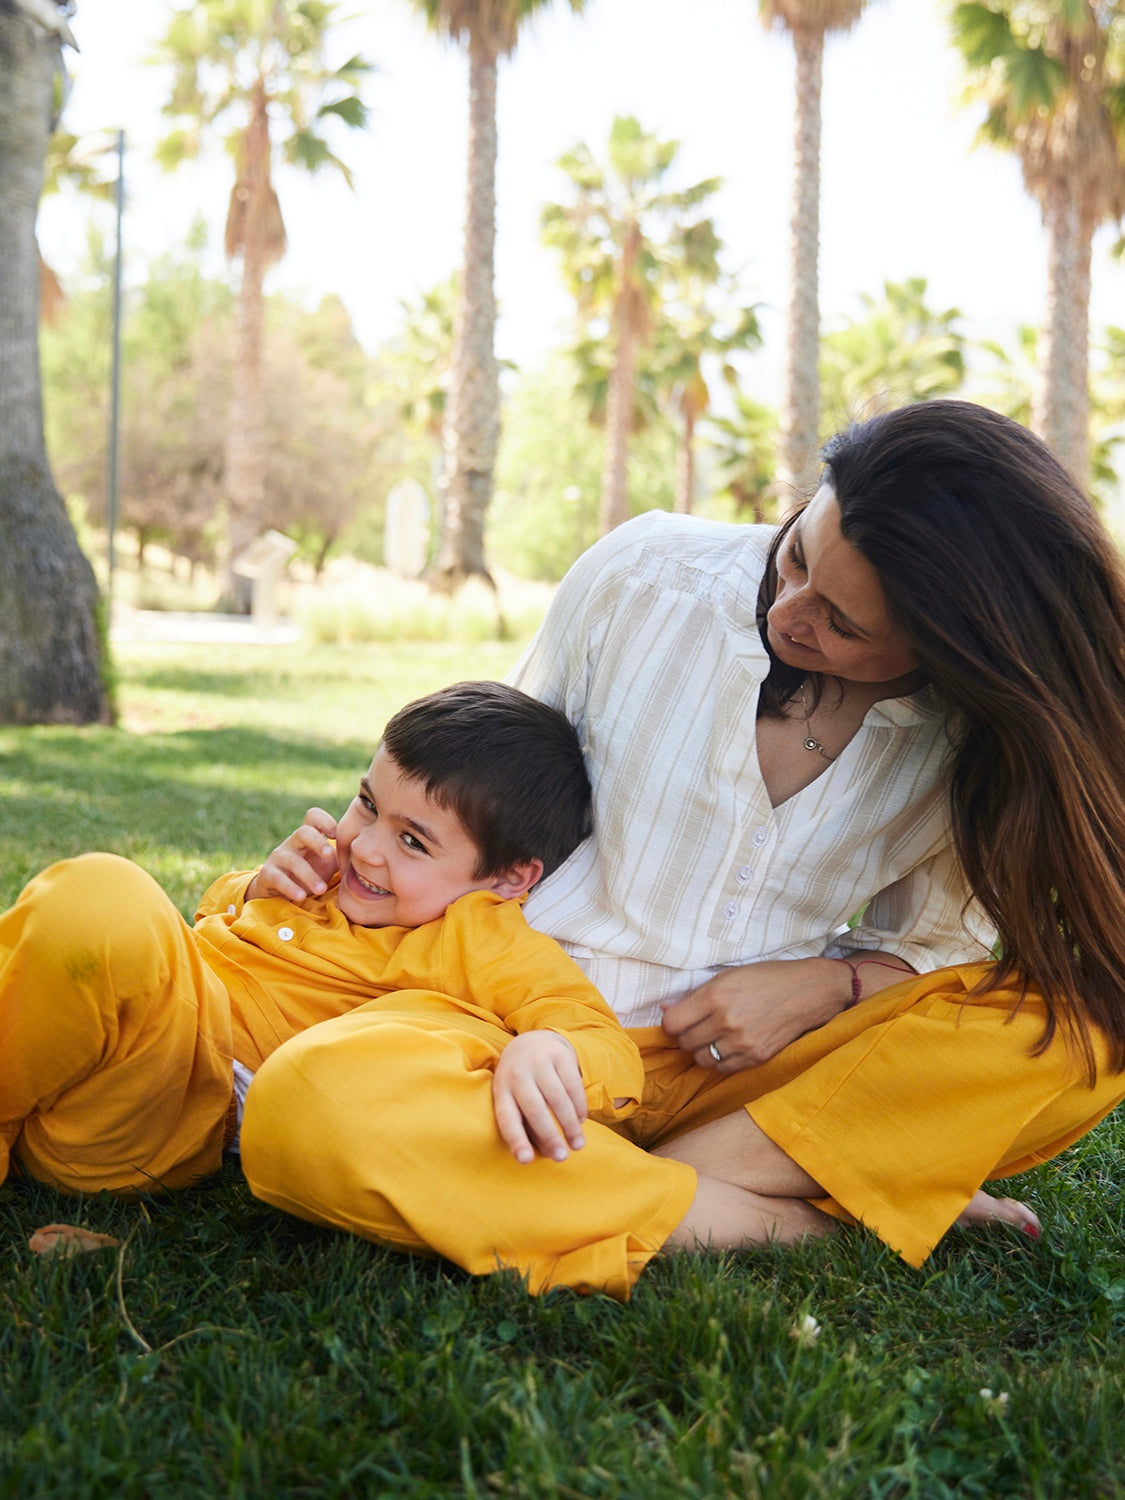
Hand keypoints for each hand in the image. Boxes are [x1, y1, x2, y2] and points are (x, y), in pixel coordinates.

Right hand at [246, 807, 339, 903]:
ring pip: (292, 860)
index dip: (324, 821)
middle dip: (317, 843)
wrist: (282, 891)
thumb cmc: (312, 872)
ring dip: (308, 875)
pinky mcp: (268, 874)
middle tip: (330, 856)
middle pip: (303, 832)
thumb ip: (346, 856)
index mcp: (309, 836)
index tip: (336, 834)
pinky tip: (301, 896)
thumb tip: (377, 855)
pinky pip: (277, 877)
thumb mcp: (329, 863)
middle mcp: (293, 843)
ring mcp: (279, 857)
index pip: (313, 816)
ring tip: (321, 889)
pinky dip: (290, 887)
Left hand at [492, 1032, 587, 1163]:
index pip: (506, 1118)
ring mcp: (538, 1062)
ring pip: (558, 1098)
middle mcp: (517, 1074)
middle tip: (562, 1158)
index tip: (525, 1160)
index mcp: (501, 1089)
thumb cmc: (522, 1083)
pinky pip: (573, 1085)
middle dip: (550, 1136)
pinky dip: (579, 1106)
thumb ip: (527, 1126)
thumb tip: (549, 1153)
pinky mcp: (559, 1055)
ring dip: (570, 1125)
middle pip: (535, 1109)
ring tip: (577, 1145)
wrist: (532, 1041)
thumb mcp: (515, 1099)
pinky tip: (580, 1120)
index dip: (516, 1139)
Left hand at [660, 958, 847, 1072]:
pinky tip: (730, 1045)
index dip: (671, 1022)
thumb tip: (666, 1009)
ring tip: (714, 1036)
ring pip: (702, 1059)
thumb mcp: (728, 976)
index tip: (678, 1019)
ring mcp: (743, 1043)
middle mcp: (727, 1021)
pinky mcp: (757, 1057)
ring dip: (702, 1050)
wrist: (809, 991)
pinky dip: (721, 1060)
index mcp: (716, 996)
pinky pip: (723, 1069)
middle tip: (698, 1026)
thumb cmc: (767, 978)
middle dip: (686, 1035)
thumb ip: (695, 995)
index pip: (673, 1023)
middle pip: (685, 1043)